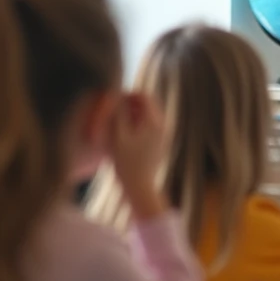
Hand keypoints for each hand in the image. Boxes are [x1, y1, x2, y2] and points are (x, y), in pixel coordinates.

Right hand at [108, 92, 167, 220]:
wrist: (140, 186)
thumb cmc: (126, 163)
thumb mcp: (117, 137)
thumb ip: (119, 115)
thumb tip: (118, 97)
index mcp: (154, 121)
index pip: (144, 96)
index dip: (128, 95)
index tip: (114, 99)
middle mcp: (163, 125)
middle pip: (149, 104)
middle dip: (132, 103)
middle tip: (115, 109)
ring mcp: (164, 133)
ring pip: (149, 114)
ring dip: (135, 113)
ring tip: (118, 121)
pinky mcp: (161, 141)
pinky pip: (151, 125)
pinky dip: (139, 123)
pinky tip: (125, 132)